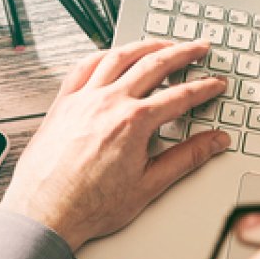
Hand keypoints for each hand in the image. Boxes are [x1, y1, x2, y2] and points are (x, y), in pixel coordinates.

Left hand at [0, 39, 229, 249]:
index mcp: (133, 122)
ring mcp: (83, 99)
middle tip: (199, 47)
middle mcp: (108, 102)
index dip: (204, 88)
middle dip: (183, 53)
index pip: (180, 96)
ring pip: (119, 57)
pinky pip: (85, 66)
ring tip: (163, 44)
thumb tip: (214, 142)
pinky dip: (104, 55)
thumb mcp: (149, 185)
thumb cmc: (89, 205)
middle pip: (154, 64)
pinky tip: (113, 54)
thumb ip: (187, 158)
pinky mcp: (63, 103)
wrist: (44, 214)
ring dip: (146, 46)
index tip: (216, 83)